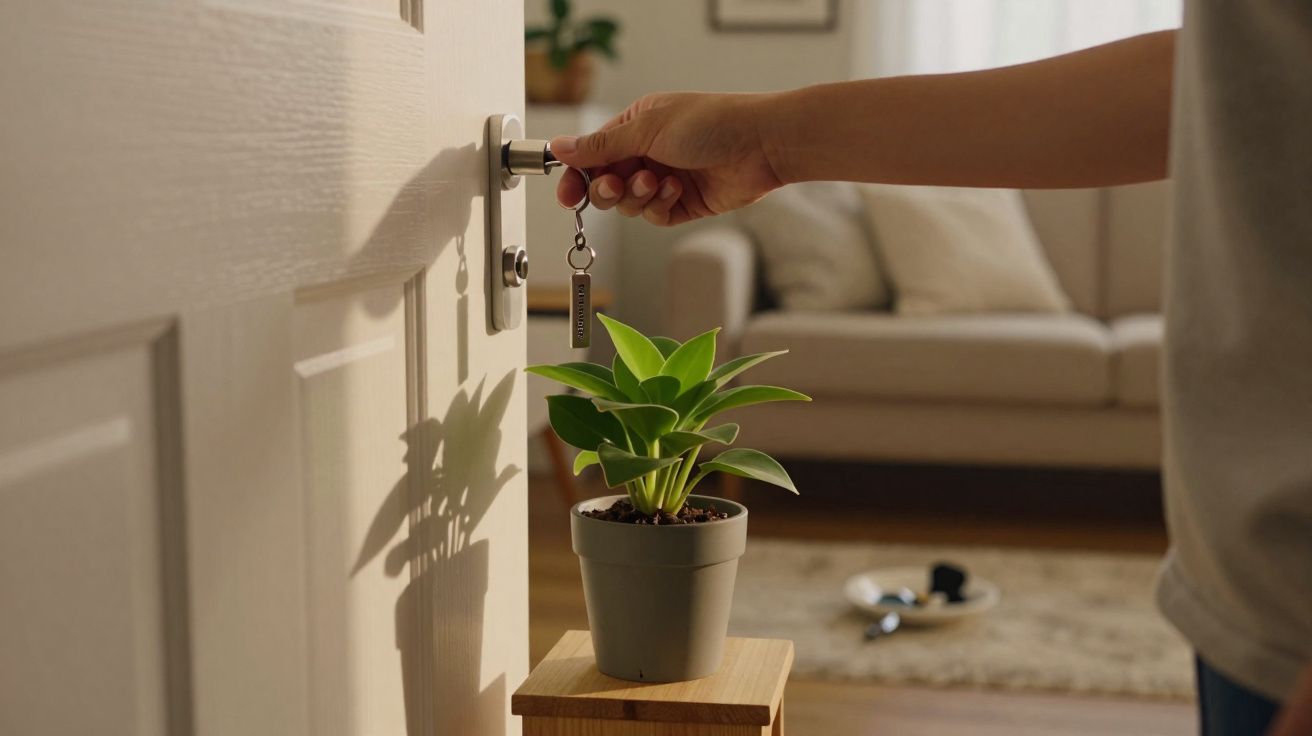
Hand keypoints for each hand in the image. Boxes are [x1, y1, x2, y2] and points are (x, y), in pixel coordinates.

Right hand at [551, 92, 783, 225]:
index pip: (592, 154)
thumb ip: (601, 145)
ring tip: (656, 181)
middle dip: (607, 189)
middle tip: (616, 186)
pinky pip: (655, 216)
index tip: (567, 195)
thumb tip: (559, 146)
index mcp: (636, 126)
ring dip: (638, 196)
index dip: (576, 176)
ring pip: (629, 204)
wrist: (760, 145)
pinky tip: (676, 190)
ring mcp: (666, 179)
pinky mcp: (684, 203)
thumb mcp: (647, 129)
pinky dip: (660, 206)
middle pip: (606, 183)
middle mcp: (648, 152)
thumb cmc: (711, 123)